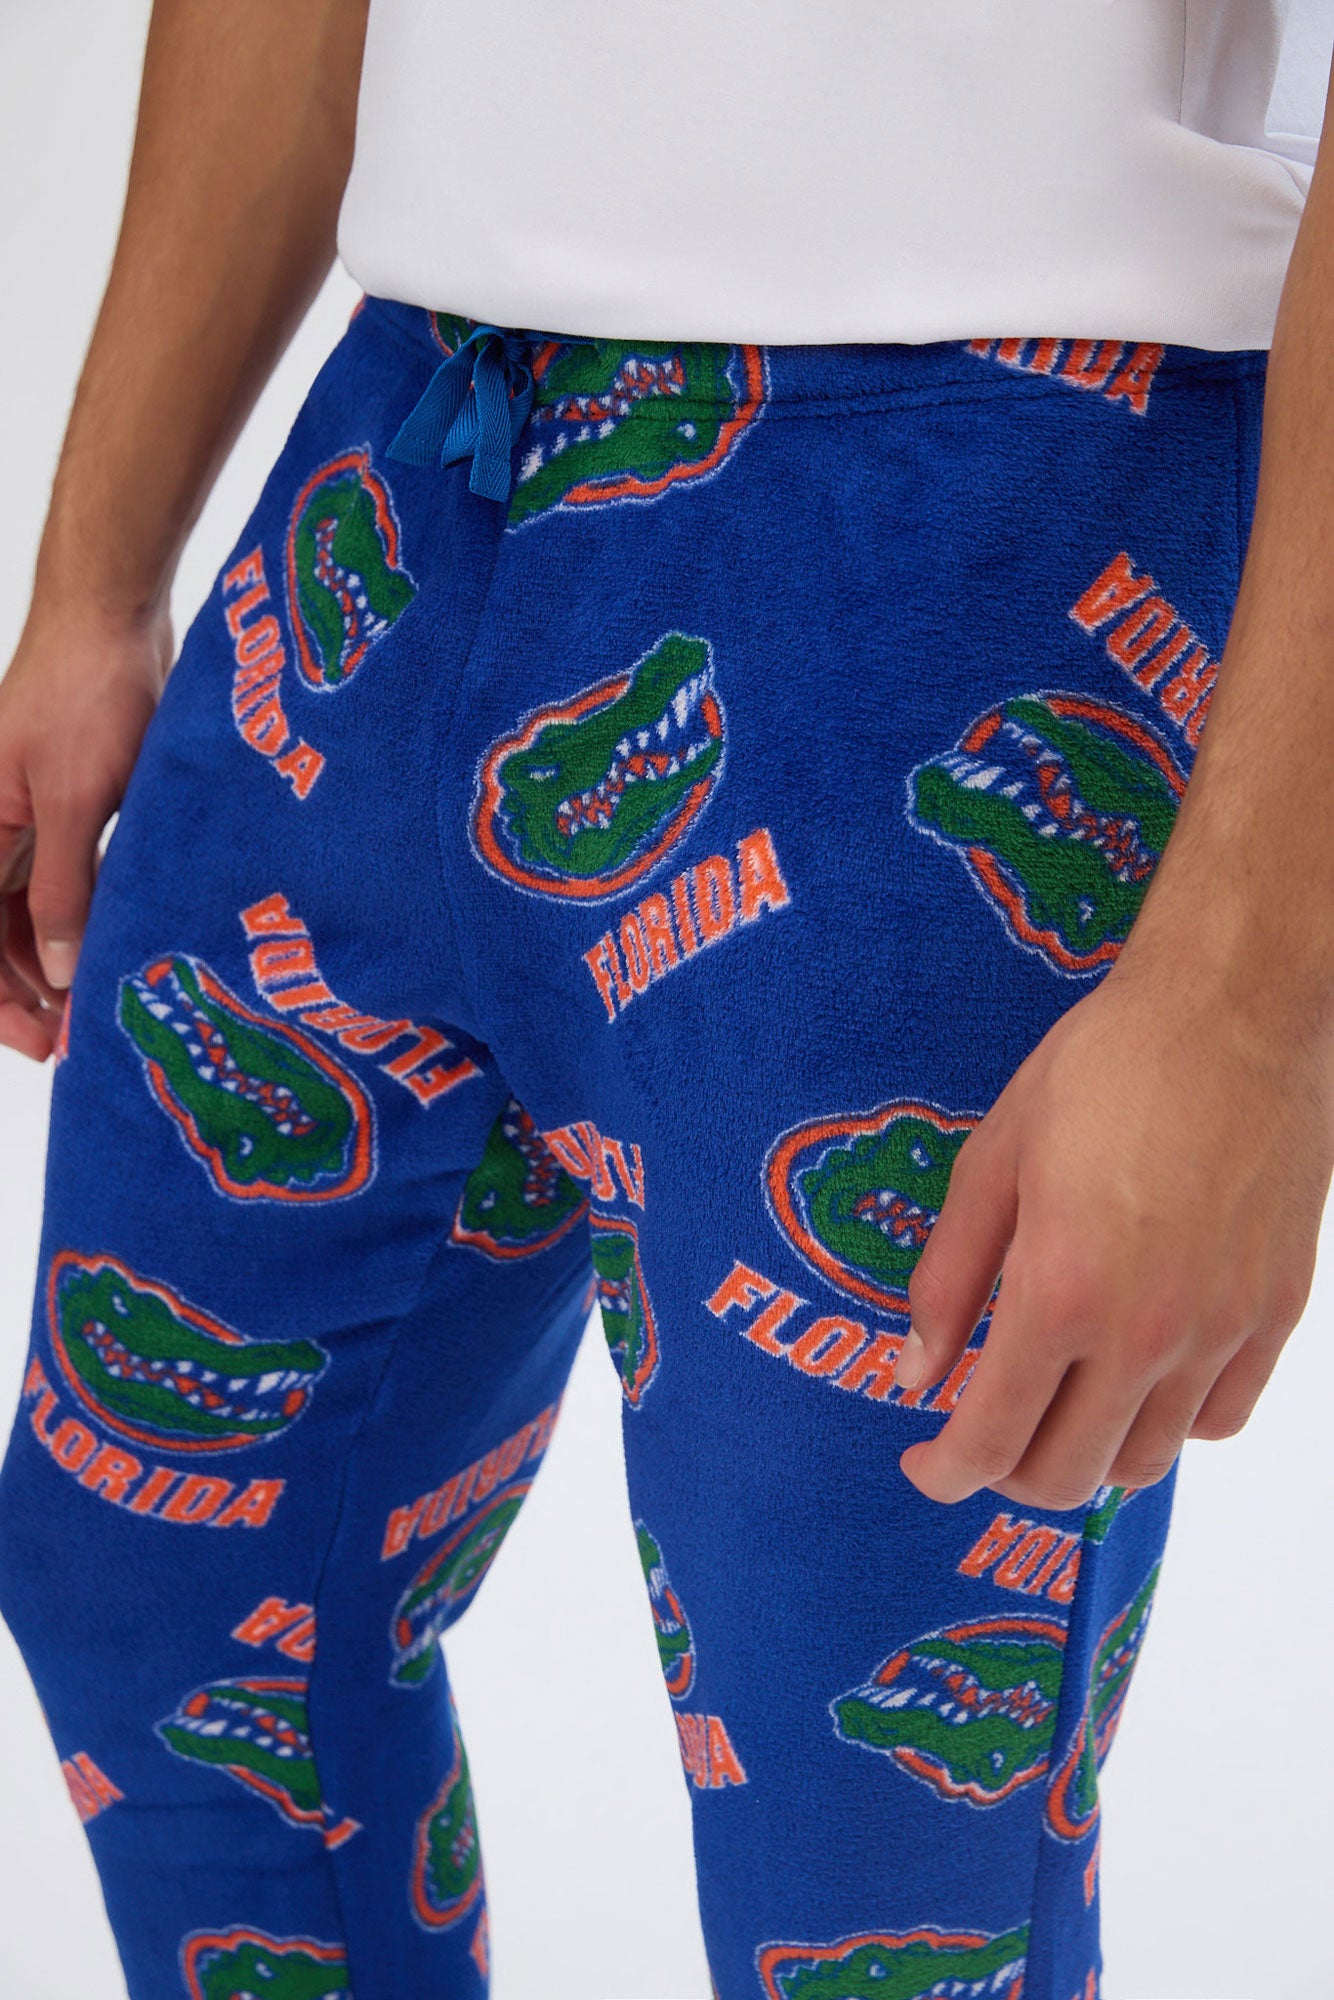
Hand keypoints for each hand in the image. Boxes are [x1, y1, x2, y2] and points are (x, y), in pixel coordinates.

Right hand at [0, 599, 170, 1060]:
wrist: (113, 613)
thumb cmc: (85, 692)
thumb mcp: (76, 801)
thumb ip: (66, 886)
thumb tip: (57, 969)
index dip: (0, 1000)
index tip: (41, 1044)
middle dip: (28, 991)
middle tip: (75, 1041)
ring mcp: (28, 816)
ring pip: (30, 910)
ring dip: (59, 960)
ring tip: (97, 1006)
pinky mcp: (71, 803)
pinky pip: (67, 877)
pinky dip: (86, 914)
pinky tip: (116, 945)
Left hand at [897, 952, 1333, 1508]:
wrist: (1233, 1013)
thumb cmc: (1106, 1069)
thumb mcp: (992, 1161)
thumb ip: (947, 1279)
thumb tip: (914, 1371)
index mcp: (1060, 1292)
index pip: (992, 1438)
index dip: (945, 1470)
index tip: (924, 1462)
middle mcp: (1145, 1332)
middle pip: (1067, 1474)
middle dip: (1006, 1472)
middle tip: (981, 1433)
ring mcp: (1221, 1330)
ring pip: (1147, 1461)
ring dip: (1087, 1454)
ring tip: (1056, 1406)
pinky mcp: (1275, 1313)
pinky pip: (1218, 1418)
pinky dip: (1167, 1424)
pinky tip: (1135, 1378)